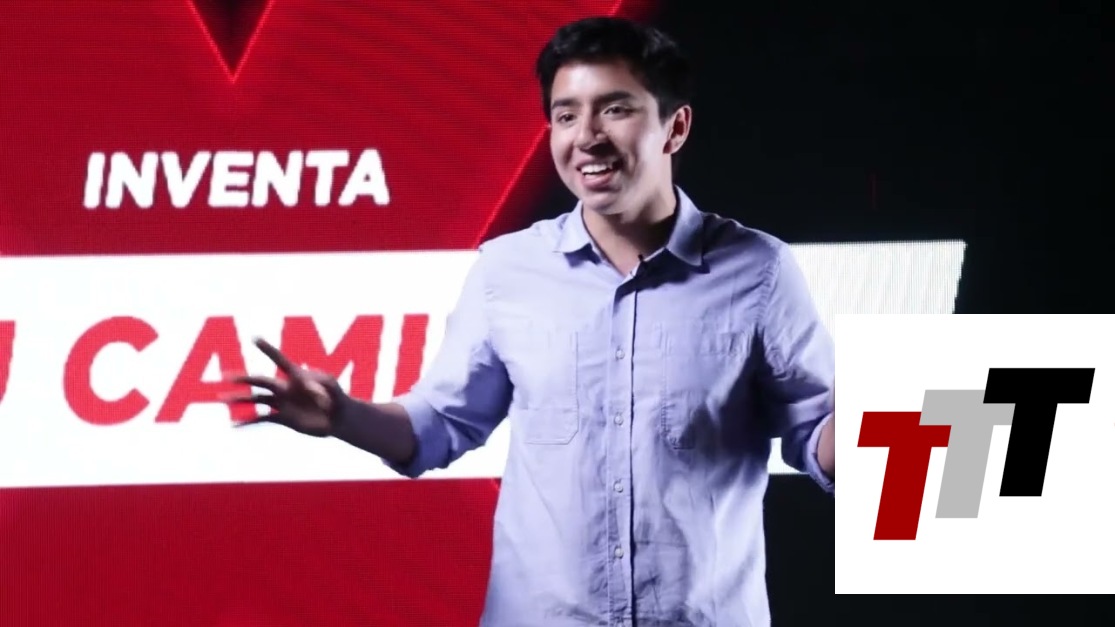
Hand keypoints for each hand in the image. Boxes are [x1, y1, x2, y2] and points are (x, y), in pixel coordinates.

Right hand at [222, 337, 342, 436]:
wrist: (337, 419)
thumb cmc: (338, 398)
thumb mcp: (333, 389)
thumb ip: (322, 385)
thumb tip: (311, 391)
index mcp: (297, 376)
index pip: (280, 360)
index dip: (268, 350)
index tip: (254, 338)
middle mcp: (286, 388)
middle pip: (262, 381)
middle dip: (245, 378)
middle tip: (227, 376)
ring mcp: (283, 403)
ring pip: (257, 399)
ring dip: (240, 399)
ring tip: (223, 399)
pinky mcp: (283, 418)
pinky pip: (262, 419)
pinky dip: (248, 422)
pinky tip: (234, 425)